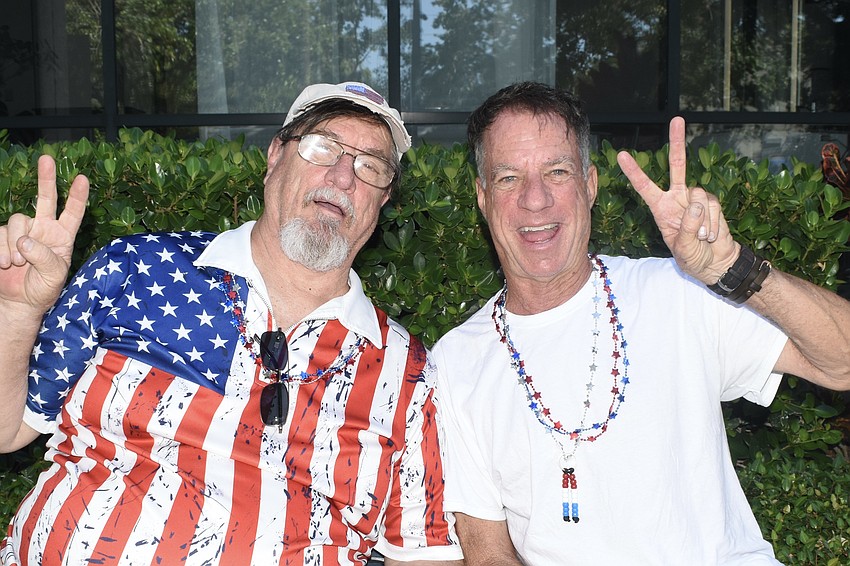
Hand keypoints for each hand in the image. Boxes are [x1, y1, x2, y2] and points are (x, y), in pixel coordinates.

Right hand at [0, 155, 88, 314]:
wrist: (18, 301)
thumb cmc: (43, 289)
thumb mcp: (54, 276)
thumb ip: (45, 257)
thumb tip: (26, 240)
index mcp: (63, 236)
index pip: (73, 212)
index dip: (77, 196)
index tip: (82, 178)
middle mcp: (43, 229)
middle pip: (46, 198)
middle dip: (46, 178)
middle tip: (47, 158)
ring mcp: (22, 231)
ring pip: (16, 221)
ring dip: (15, 244)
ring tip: (17, 264)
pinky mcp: (3, 238)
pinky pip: (0, 234)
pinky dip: (2, 250)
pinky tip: (5, 265)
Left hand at [616, 117, 738, 284]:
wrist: (716, 263)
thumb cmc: (693, 258)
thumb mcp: (683, 249)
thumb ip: (687, 228)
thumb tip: (696, 204)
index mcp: (661, 208)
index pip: (644, 186)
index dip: (634, 171)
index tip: (621, 155)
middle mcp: (677, 198)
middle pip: (677, 165)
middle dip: (678, 142)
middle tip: (677, 118)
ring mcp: (696, 199)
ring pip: (699, 195)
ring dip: (702, 221)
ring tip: (701, 237)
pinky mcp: (712, 203)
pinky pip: (712, 206)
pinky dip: (713, 223)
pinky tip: (711, 235)